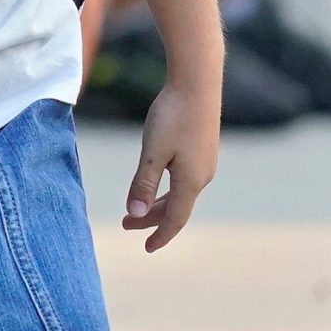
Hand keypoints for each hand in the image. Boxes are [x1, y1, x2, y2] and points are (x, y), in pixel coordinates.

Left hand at [122, 78, 216, 252]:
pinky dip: (167, 188)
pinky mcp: (202, 149)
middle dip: (150, 219)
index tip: (146, 248)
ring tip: (135, 206)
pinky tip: (156, 179)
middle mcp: (202, 176)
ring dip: (157, 203)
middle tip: (125, 224)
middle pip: (176, 208)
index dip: (160, 235)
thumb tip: (135, 214)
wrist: (197, 82)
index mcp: (191, 182)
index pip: (175, 219)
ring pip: (180, 193)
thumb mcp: (152, 151)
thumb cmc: (173, 115)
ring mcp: (205, 162)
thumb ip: (143, 183)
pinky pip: (184, 179)